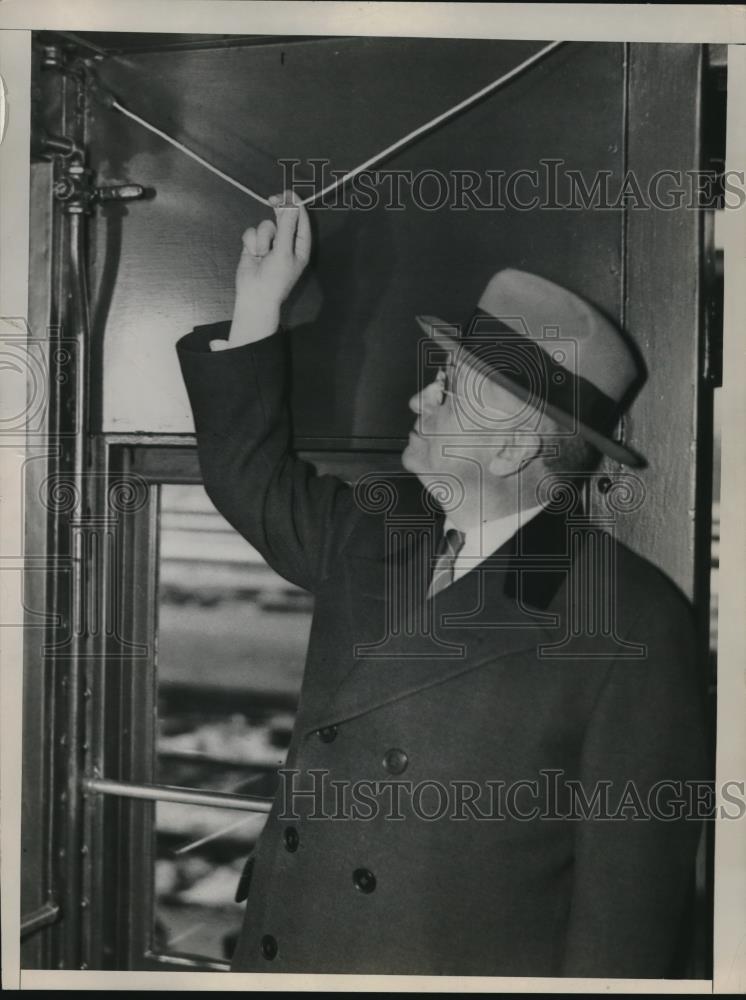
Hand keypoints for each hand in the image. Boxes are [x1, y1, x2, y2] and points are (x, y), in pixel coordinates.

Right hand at [229, 190, 310, 344]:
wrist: (255, 296)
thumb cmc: (275, 278)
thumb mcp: (284, 251)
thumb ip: (286, 226)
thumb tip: (291, 205)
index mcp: (300, 246)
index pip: (301, 221)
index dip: (296, 206)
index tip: (289, 193)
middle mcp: (286, 243)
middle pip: (284, 218)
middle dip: (278, 210)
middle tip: (272, 199)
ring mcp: (270, 244)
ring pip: (266, 225)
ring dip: (263, 238)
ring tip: (262, 254)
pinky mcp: (254, 246)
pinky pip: (252, 233)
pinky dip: (251, 242)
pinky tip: (252, 254)